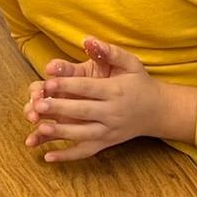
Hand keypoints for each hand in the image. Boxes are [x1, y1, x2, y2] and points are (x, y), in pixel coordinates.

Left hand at [24, 38, 195, 162]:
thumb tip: (88, 40)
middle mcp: (112, 113)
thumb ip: (109, 51)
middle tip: (38, 105)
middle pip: (83, 111)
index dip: (68, 85)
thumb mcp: (130, 63)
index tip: (48, 82)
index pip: (88, 88)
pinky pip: (86, 152)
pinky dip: (68, 156)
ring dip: (61, 132)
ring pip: (83, 134)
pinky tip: (48, 156)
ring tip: (40, 128)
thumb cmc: (139, 82)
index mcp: (116, 91)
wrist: (158, 110)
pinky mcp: (106, 143)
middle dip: (60, 108)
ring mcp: (109, 131)